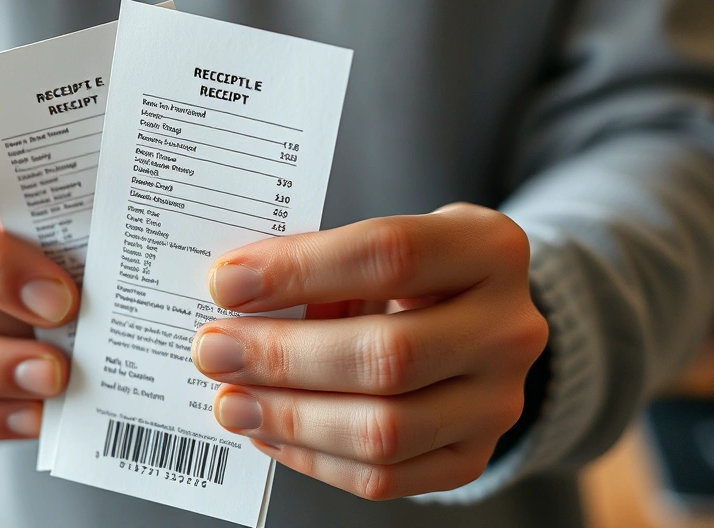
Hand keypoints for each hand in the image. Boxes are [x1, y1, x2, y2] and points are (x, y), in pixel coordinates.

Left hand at [192, 203, 547, 498]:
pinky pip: (384, 479)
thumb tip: (234, 300)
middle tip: (214, 350)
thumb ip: (322, 265)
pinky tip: (268, 431)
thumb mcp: (381, 245)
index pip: (388, 255)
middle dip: (283, 357)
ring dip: (289, 417)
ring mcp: (498, 403)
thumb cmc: (412, 275)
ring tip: (230, 400)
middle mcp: (510, 329)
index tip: (227, 285)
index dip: (298, 271)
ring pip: (384, 430)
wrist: (478, 324)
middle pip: (387, 355)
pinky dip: (311, 457)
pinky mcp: (471, 458)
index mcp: (489, 248)